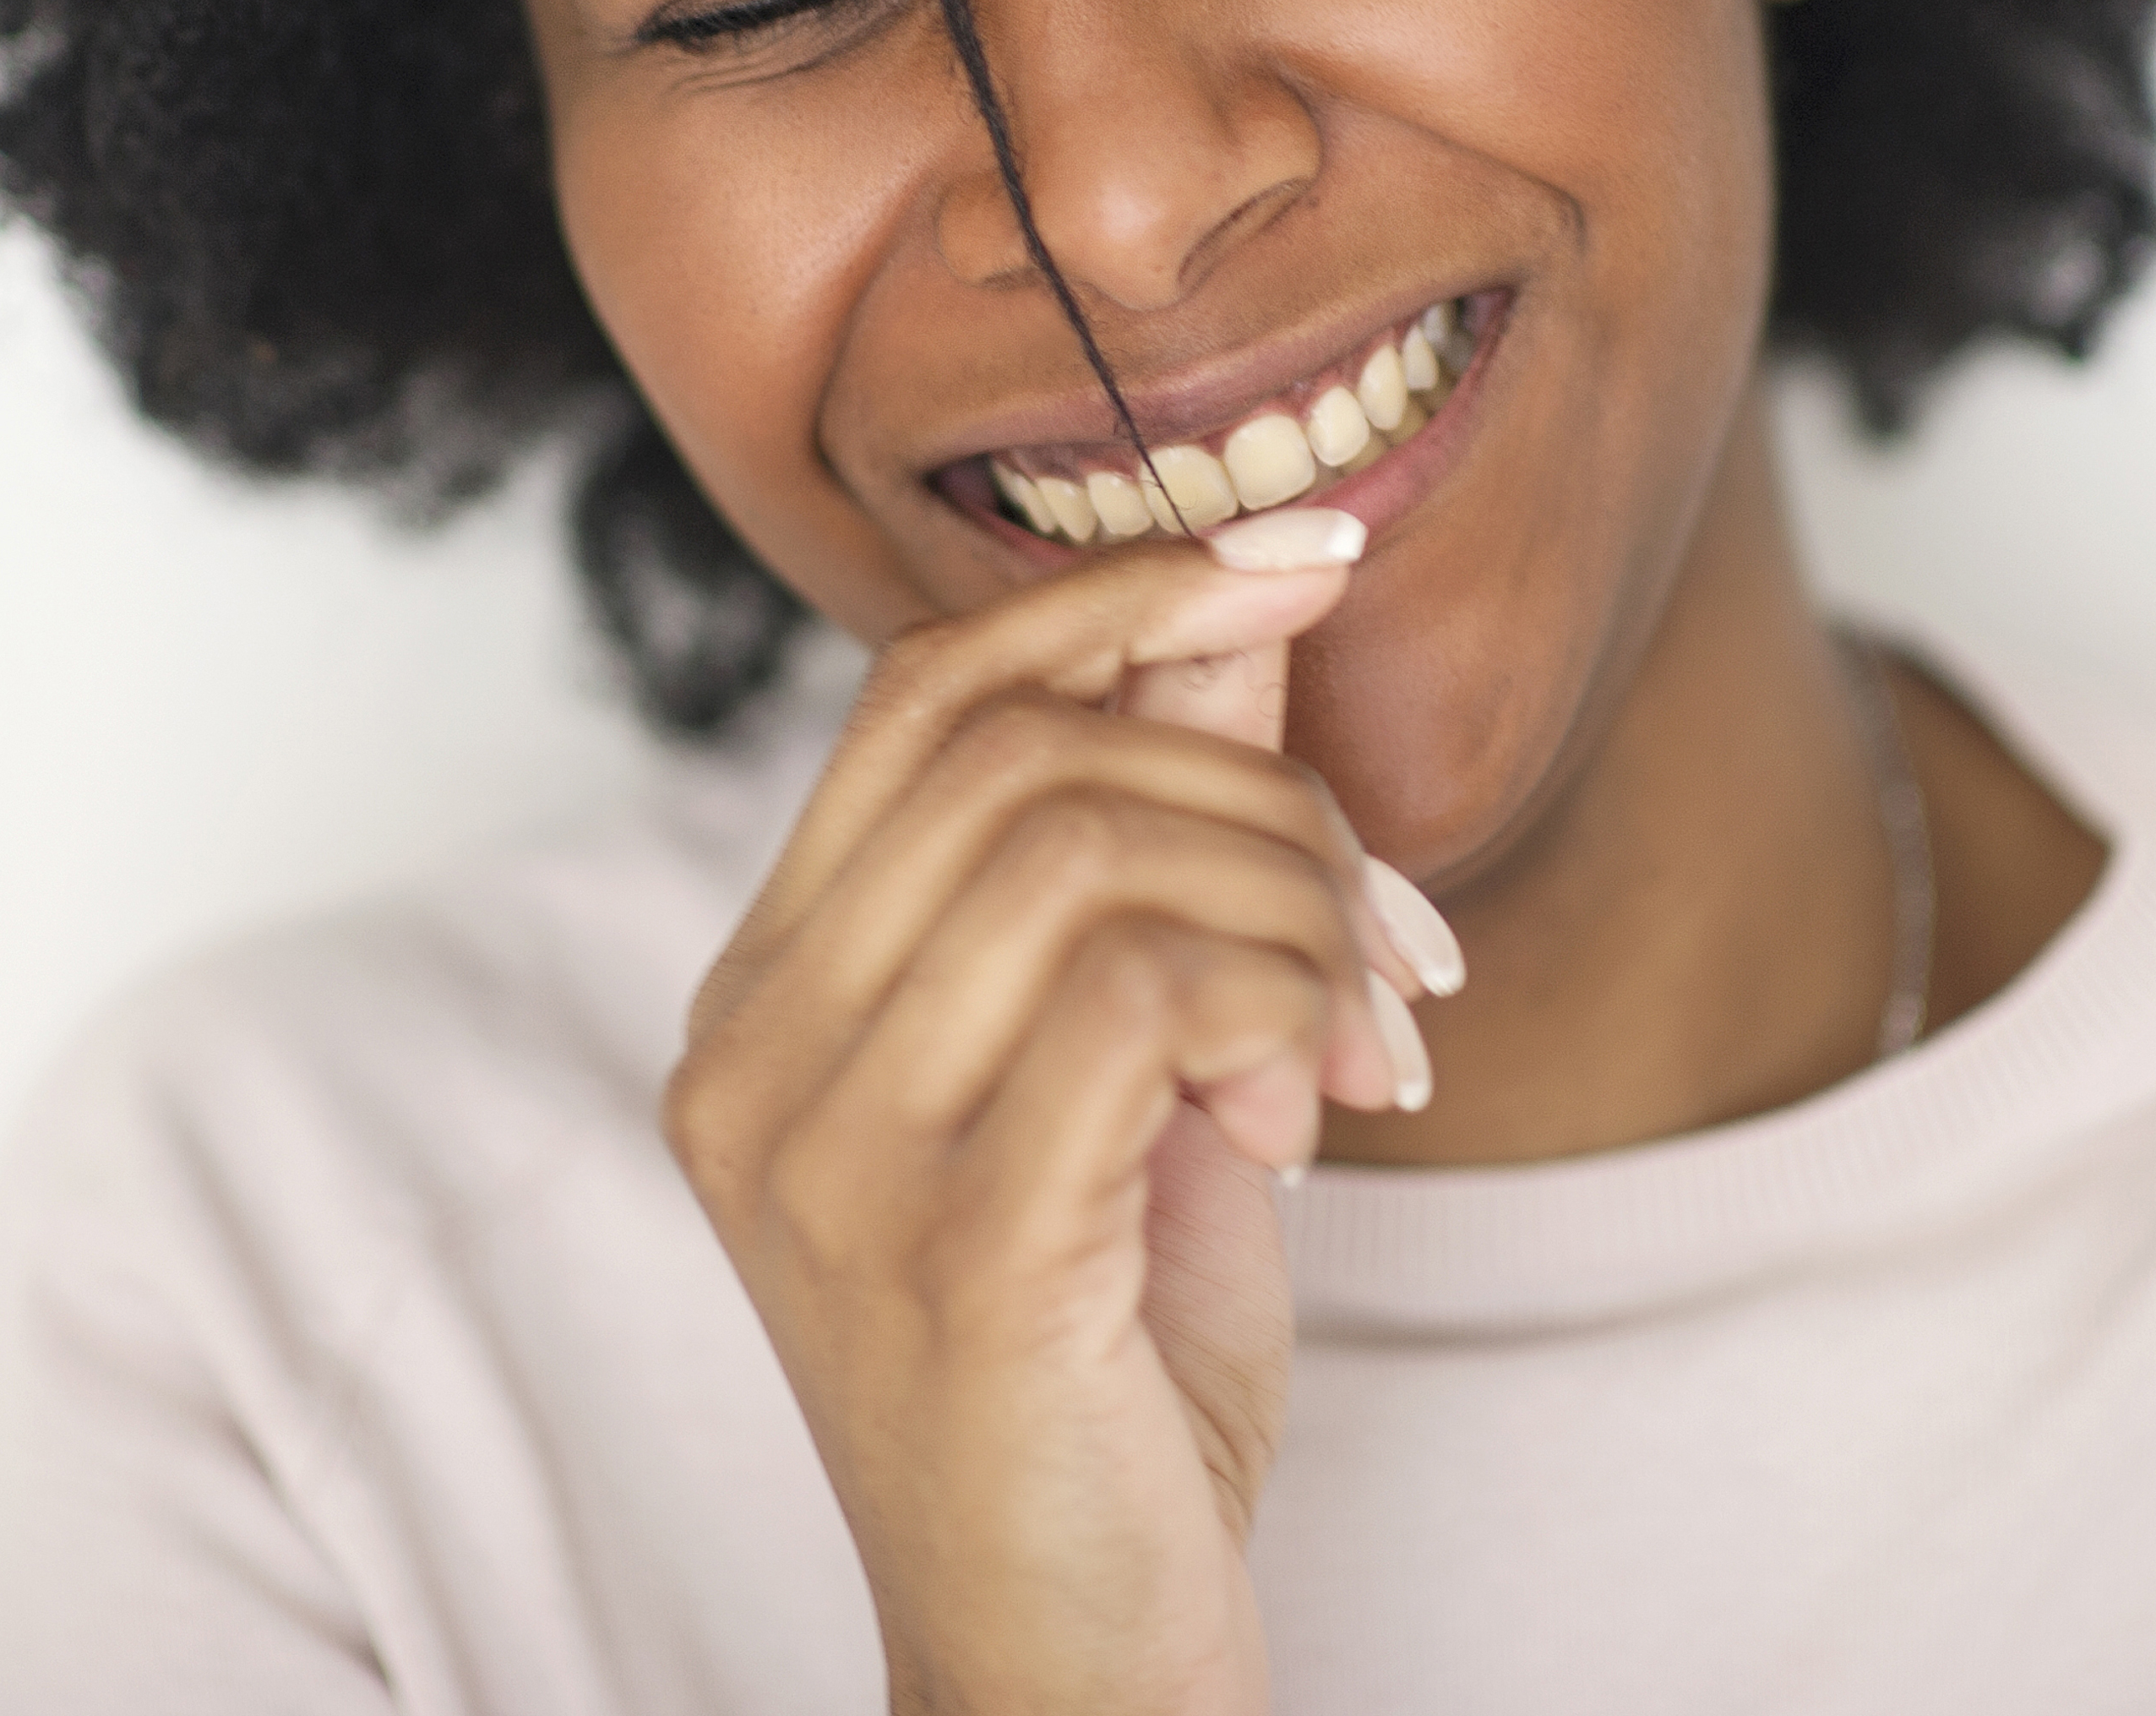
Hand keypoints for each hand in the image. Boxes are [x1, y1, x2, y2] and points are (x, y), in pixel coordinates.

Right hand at [667, 511, 1448, 1715]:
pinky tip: (1316, 1118)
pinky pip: (1145, 1000)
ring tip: (1376, 1051)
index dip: (1127, 591)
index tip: (1315, 551)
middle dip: (1270, 801)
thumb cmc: (1111, 1380)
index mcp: (768, 1000)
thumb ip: (1160, 852)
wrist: (1071, 1668)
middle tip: (1400, 948)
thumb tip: (1235, 610)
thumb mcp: (1144, 1075)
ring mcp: (827, 1155)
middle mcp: (755, 1057)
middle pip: (1031, 750)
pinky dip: (1281, 1014)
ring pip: (1099, 855)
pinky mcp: (947, 1248)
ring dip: (1301, 919)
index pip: (925, 693)